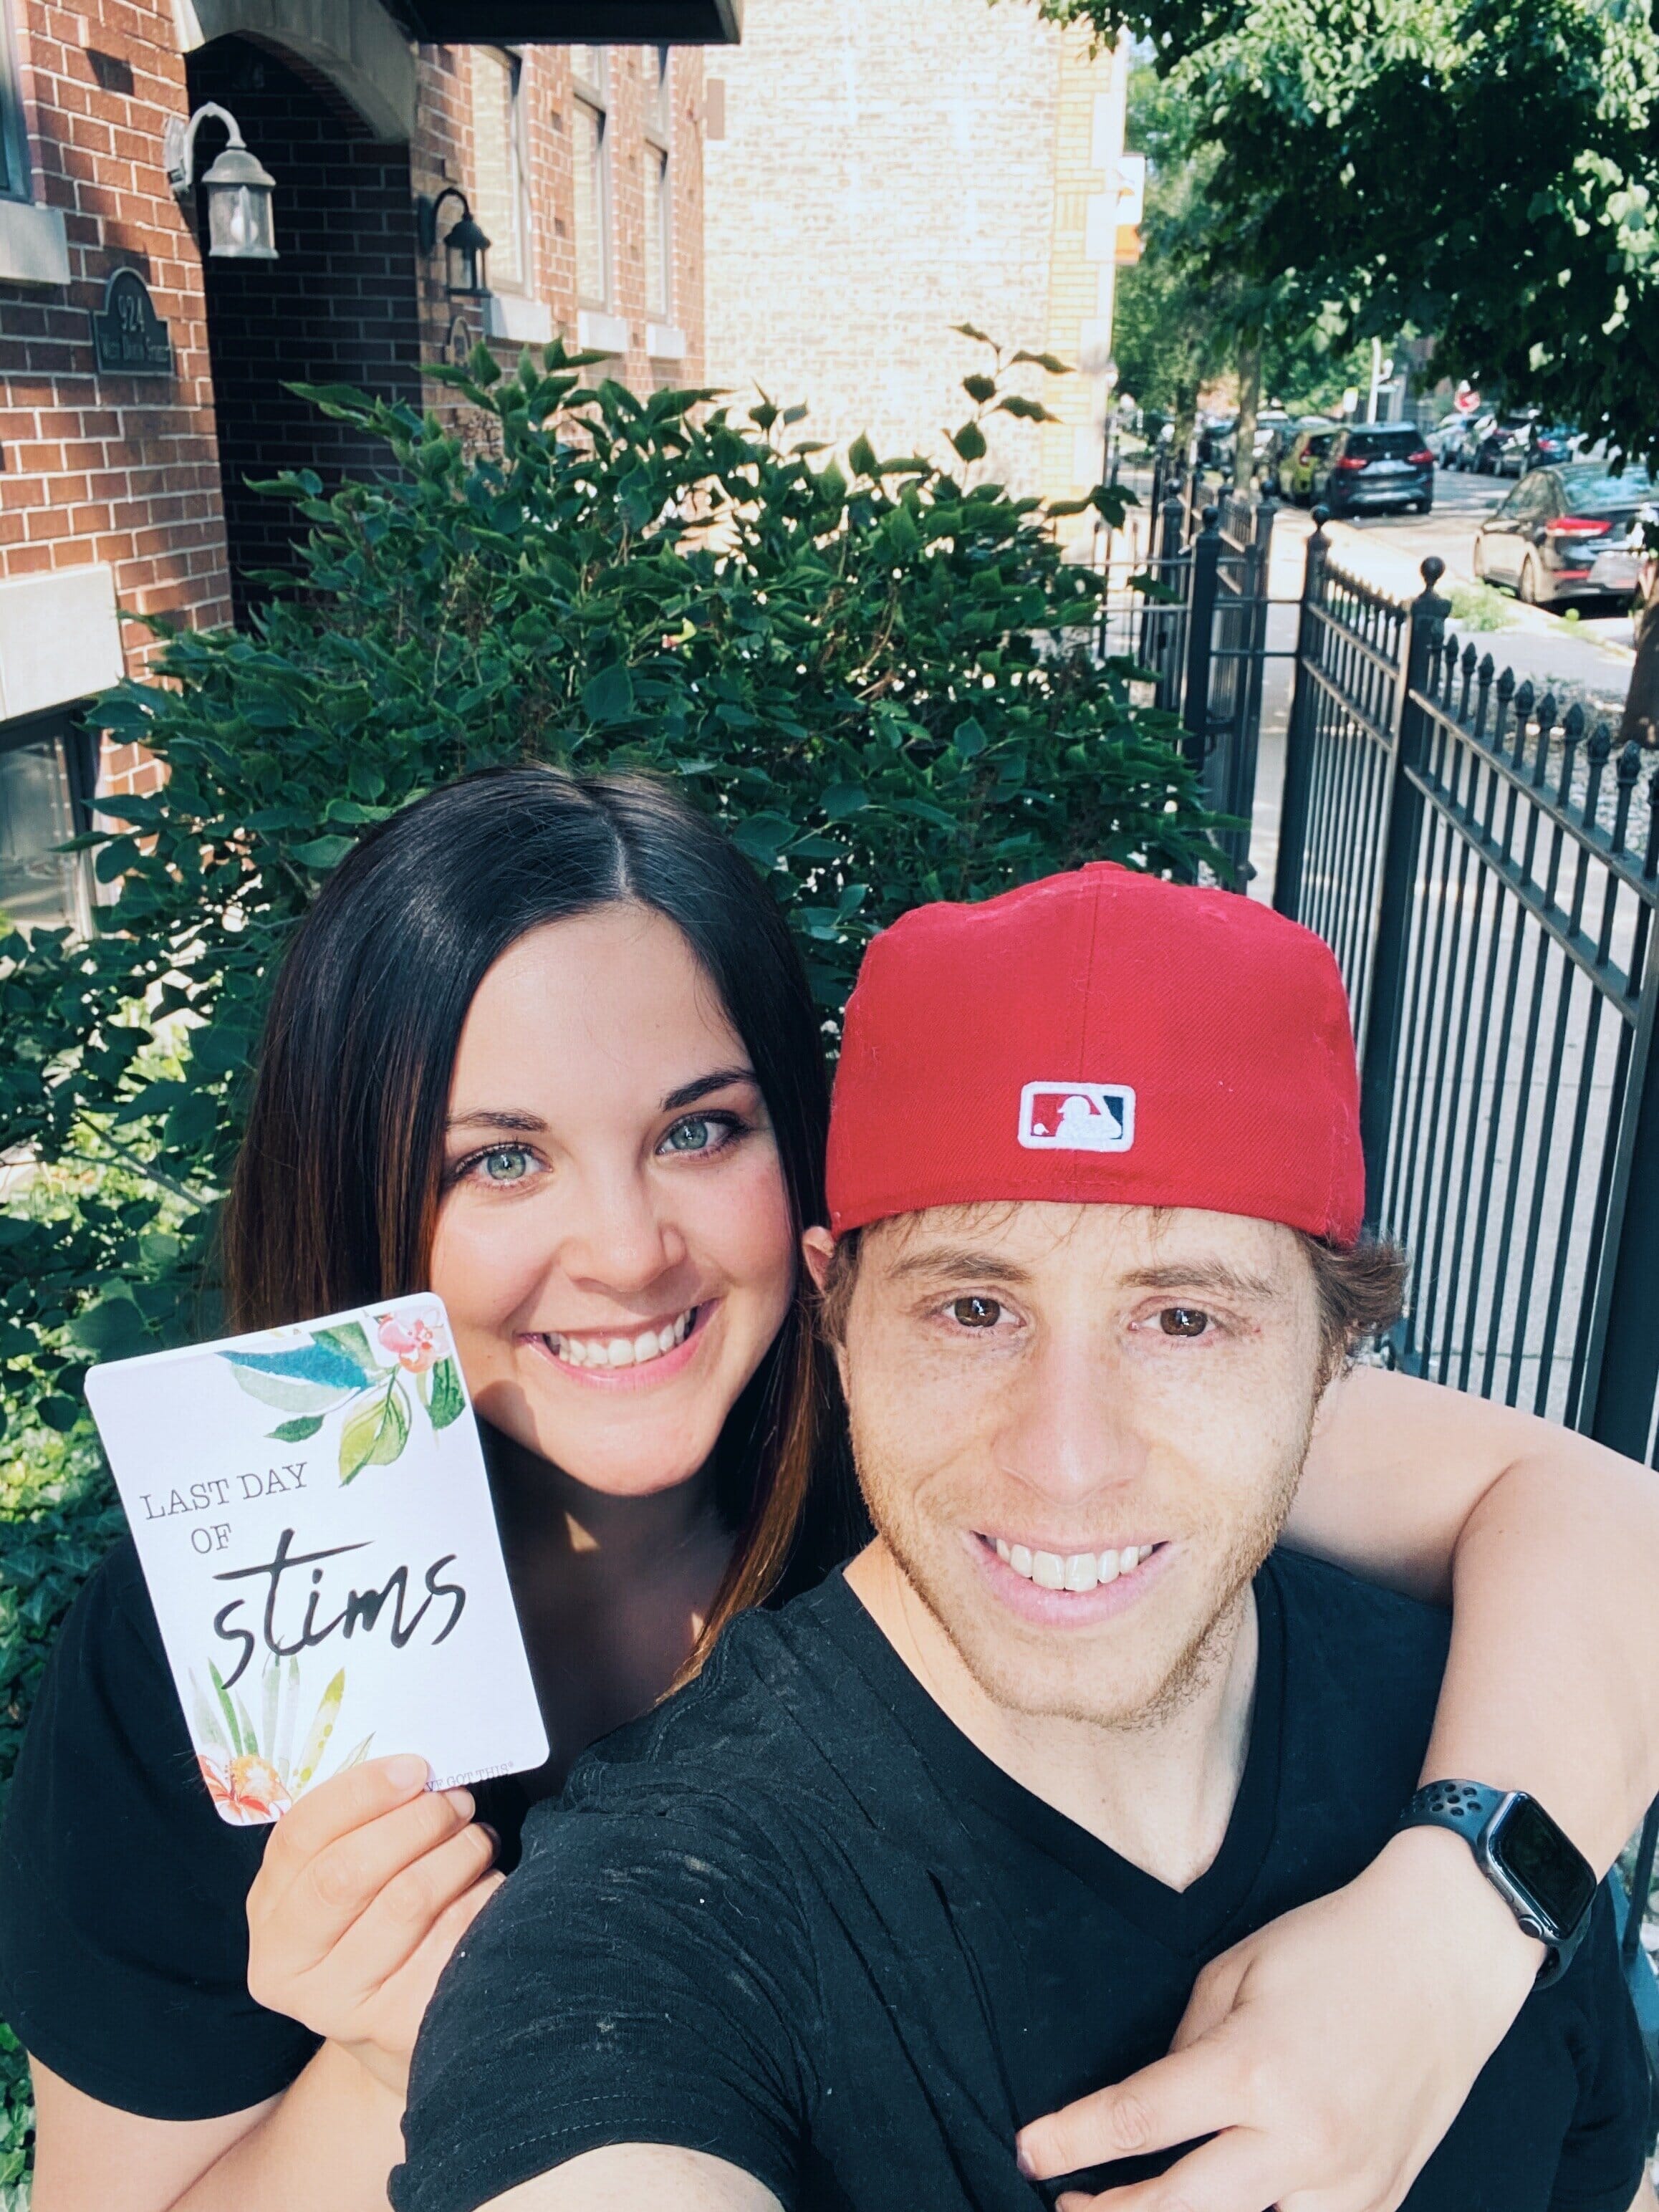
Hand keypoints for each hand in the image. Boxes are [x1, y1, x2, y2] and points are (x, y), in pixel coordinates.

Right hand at [245, 1754, 503, 2097]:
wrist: (396, 2024)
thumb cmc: (374, 1923)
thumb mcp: (341, 1876)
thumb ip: (355, 1827)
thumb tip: (411, 1770)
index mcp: (268, 1914)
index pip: (300, 1836)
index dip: (361, 1792)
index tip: (416, 1768)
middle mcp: (289, 1969)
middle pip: (349, 1872)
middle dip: (416, 1821)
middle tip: (457, 1800)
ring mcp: (338, 2008)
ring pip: (407, 1901)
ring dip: (457, 1853)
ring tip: (476, 1839)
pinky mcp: (396, 2029)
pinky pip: (451, 1941)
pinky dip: (481, 1898)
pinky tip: (487, 1886)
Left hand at [1016, 1825, 1542, 2211]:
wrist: (1445, 1952)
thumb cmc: (1333, 1947)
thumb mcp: (1234, 1972)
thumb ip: (1186, 2048)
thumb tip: (1153, 2111)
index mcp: (1251, 2068)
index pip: (1139, 2121)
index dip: (1073, 2142)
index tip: (1030, 2153)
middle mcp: (1299, 2137)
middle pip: (1178, 2211)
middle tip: (1066, 2209)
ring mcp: (1346, 2180)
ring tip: (1135, 2211)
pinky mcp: (1383, 2199)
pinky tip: (1227, 2208)